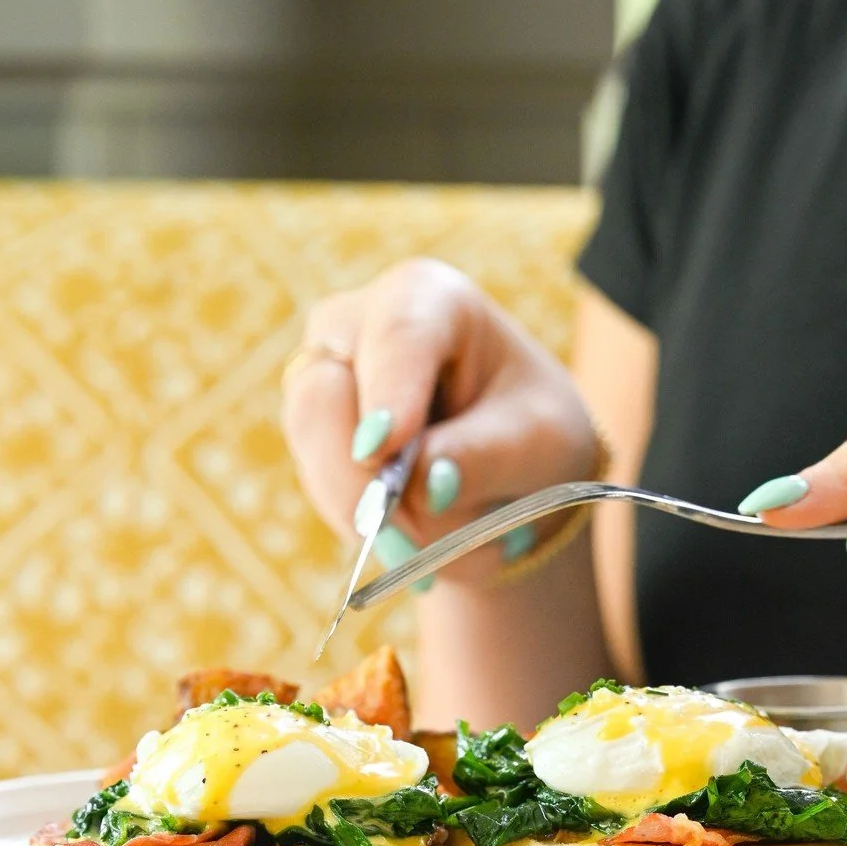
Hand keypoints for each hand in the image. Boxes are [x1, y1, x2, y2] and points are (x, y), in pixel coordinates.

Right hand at [282, 259, 599, 583]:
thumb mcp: (536, 442)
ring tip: (444, 547)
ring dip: (373, 513)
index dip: (386, 391)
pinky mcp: (310, 434)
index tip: (382, 450)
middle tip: (413, 542)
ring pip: (314, 450)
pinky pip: (319, 487)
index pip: (396, 331)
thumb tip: (421, 488)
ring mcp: (322, 378)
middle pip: (324, 394)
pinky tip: (419, 543)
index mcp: (429, 297)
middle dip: (363, 478)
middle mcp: (357, 324)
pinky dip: (369, 527)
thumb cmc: (530, 429)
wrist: (510, 464)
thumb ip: (484, 457)